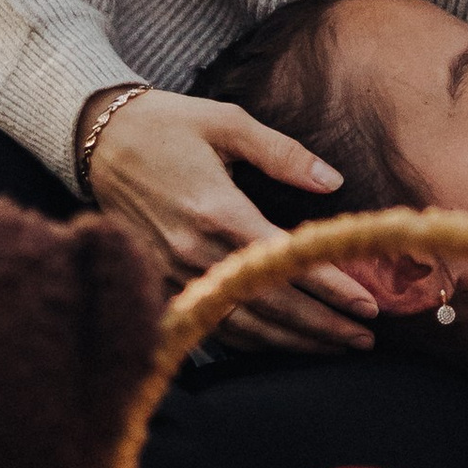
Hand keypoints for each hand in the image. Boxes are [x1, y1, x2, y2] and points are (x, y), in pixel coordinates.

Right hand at [80, 88, 377, 353]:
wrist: (98, 140)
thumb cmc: (167, 125)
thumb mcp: (227, 122)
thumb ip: (283, 153)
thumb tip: (332, 180)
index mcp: (218, 210)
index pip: (286, 262)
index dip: (331, 288)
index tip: (369, 304)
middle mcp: (195, 251)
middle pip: (270, 305)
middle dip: (323, 325)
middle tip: (365, 337)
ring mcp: (174, 273)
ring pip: (242, 324)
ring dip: (292, 340)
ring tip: (336, 345)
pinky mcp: (160, 282)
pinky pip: (211, 324)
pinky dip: (252, 341)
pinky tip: (283, 343)